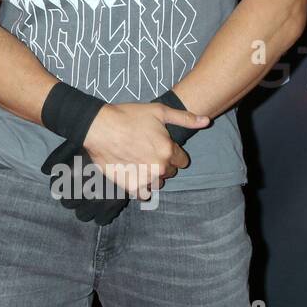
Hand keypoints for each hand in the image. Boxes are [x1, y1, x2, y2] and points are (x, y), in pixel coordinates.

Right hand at [82, 102, 205, 199]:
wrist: (98, 127)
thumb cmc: (128, 117)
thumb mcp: (158, 112)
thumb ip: (184, 118)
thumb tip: (207, 122)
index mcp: (168, 151)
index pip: (181, 161)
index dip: (171, 152)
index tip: (158, 146)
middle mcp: (160, 168)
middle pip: (170, 172)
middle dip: (162, 164)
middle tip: (146, 152)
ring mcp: (145, 179)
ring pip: (157, 183)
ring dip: (152, 176)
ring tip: (138, 162)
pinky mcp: (131, 187)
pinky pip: (144, 194)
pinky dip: (141, 187)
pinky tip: (133, 175)